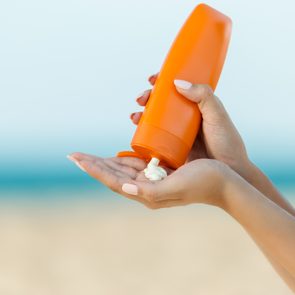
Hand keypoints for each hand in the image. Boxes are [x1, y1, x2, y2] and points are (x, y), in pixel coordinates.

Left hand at [67, 153, 229, 208]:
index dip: (94, 169)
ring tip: (88, 155)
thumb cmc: (204, 183)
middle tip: (74, 155)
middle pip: (113, 174)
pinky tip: (117, 154)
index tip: (76, 158)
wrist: (226, 183)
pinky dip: (122, 158)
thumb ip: (150, 192)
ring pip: (122, 169)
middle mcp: (147, 188)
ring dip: (104, 162)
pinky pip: (136, 164)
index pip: (113, 180)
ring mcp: (153, 179)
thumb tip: (124, 189)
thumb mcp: (177, 187)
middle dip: (94, 165)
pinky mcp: (161, 171)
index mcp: (147, 193)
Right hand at [132, 73, 249, 177]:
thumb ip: (204, 96)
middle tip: (140, 100)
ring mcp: (178, 132)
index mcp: (197, 105)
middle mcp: (186, 117)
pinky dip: (144, 132)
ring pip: (156, 119)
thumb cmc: (226, 143)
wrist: (229, 170)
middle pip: (162, 103)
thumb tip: (177, 82)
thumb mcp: (217, 115)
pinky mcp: (173, 147)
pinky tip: (137, 131)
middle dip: (148, 98)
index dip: (163, 81)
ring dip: (142, 115)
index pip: (177, 89)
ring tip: (135, 117)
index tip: (152, 79)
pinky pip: (155, 136)